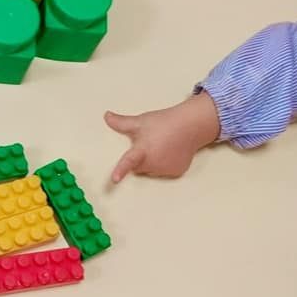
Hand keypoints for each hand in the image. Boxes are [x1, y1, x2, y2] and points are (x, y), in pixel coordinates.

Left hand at [105, 93, 219, 182]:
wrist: (190, 125)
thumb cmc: (163, 122)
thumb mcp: (140, 121)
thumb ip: (121, 122)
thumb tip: (106, 116)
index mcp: (143, 150)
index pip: (128, 162)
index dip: (120, 171)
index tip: (114, 180)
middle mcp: (154, 163)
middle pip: (138, 167)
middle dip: (139, 159)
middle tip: (146, 143)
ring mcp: (166, 169)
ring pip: (150, 171)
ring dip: (151, 162)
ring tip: (160, 146)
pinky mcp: (176, 172)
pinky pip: (164, 171)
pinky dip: (164, 164)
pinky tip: (170, 152)